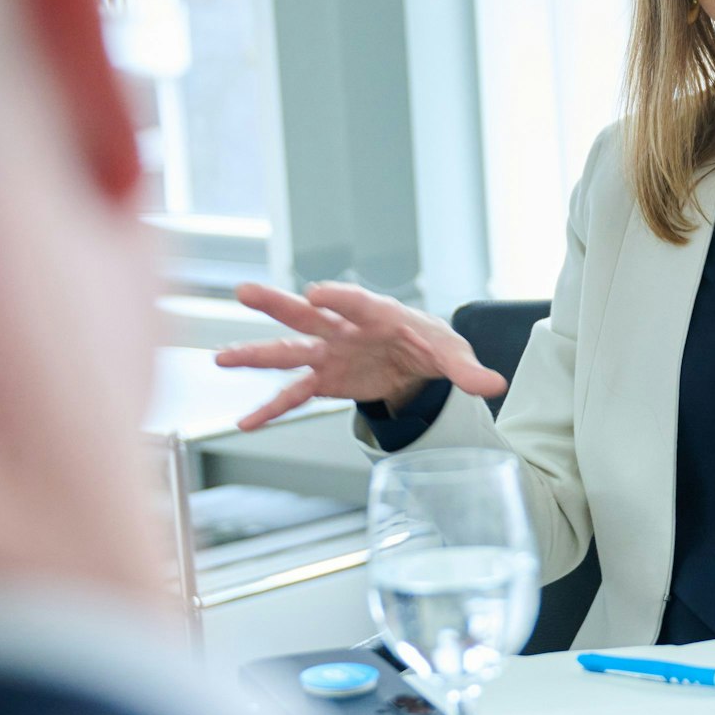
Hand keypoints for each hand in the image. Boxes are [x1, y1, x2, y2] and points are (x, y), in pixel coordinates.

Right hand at [214, 281, 507, 430]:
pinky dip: (271, 410)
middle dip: (280, 304)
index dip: (340, 297)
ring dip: (257, 353)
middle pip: (309, 314)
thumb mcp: (453, 355)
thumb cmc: (431, 345)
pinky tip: (245, 423)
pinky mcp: (325, 379)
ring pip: (290, 351)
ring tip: (221, 357)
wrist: (417, 358)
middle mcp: (346, 329)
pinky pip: (293, 395)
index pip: (358, 302)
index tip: (317, 292)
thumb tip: (493, 385)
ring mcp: (330, 353)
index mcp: (379, 314)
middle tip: (246, 292)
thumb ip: (467, 370)